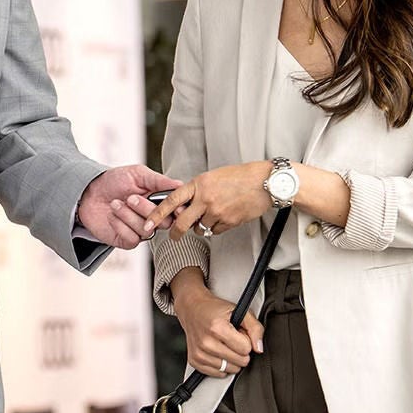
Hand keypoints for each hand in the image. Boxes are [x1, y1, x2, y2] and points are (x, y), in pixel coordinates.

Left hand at [78, 164, 179, 248]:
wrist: (88, 192)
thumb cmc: (114, 181)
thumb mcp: (137, 174)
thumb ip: (158, 180)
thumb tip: (180, 184)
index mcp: (159, 201)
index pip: (176, 209)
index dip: (177, 208)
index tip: (175, 205)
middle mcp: (152, 217)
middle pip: (164, 222)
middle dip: (146, 209)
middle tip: (130, 198)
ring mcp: (140, 230)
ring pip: (146, 230)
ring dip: (128, 215)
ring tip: (115, 203)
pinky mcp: (127, 240)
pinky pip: (133, 239)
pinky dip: (120, 225)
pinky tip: (112, 216)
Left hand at [143, 162, 273, 241]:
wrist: (264, 182)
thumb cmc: (240, 176)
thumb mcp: (212, 177)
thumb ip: (197, 190)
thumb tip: (183, 205)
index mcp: (199, 184)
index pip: (172, 200)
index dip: (157, 213)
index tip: (148, 223)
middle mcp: (206, 199)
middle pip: (182, 223)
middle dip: (175, 233)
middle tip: (173, 236)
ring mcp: (217, 212)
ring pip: (200, 229)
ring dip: (201, 227)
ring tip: (212, 215)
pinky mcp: (229, 222)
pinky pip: (216, 231)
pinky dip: (217, 227)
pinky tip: (225, 216)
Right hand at [171, 271, 260, 376]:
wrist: (192, 309)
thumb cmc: (215, 309)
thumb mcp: (240, 311)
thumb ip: (255, 328)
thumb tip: (259, 348)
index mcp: (217, 328)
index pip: (245, 349)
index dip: (246, 340)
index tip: (239, 333)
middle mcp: (206, 342)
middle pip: (239, 361)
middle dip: (240, 351)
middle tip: (232, 339)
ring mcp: (199, 353)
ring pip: (230, 369)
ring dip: (231, 359)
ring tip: (224, 344)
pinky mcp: (194, 361)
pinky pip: (218, 374)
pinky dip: (221, 366)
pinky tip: (218, 352)